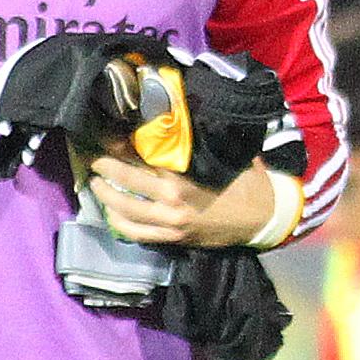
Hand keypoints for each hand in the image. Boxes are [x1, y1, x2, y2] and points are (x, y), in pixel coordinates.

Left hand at [89, 154, 281, 248]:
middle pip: (128, 180)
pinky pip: (137, 233)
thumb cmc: (246, 181)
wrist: (264, 217)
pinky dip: (120, 223)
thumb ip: (199, 143)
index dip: (121, 146)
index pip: (144, 156)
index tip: (107, 136)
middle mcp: (173, 200)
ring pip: (126, 210)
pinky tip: (111, 214)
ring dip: (106, 196)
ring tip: (96, 184)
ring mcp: (171, 222)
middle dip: (106, 168)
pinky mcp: (173, 238)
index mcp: (185, 175)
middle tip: (95, 159)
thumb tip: (175, 121)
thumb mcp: (224, 156)